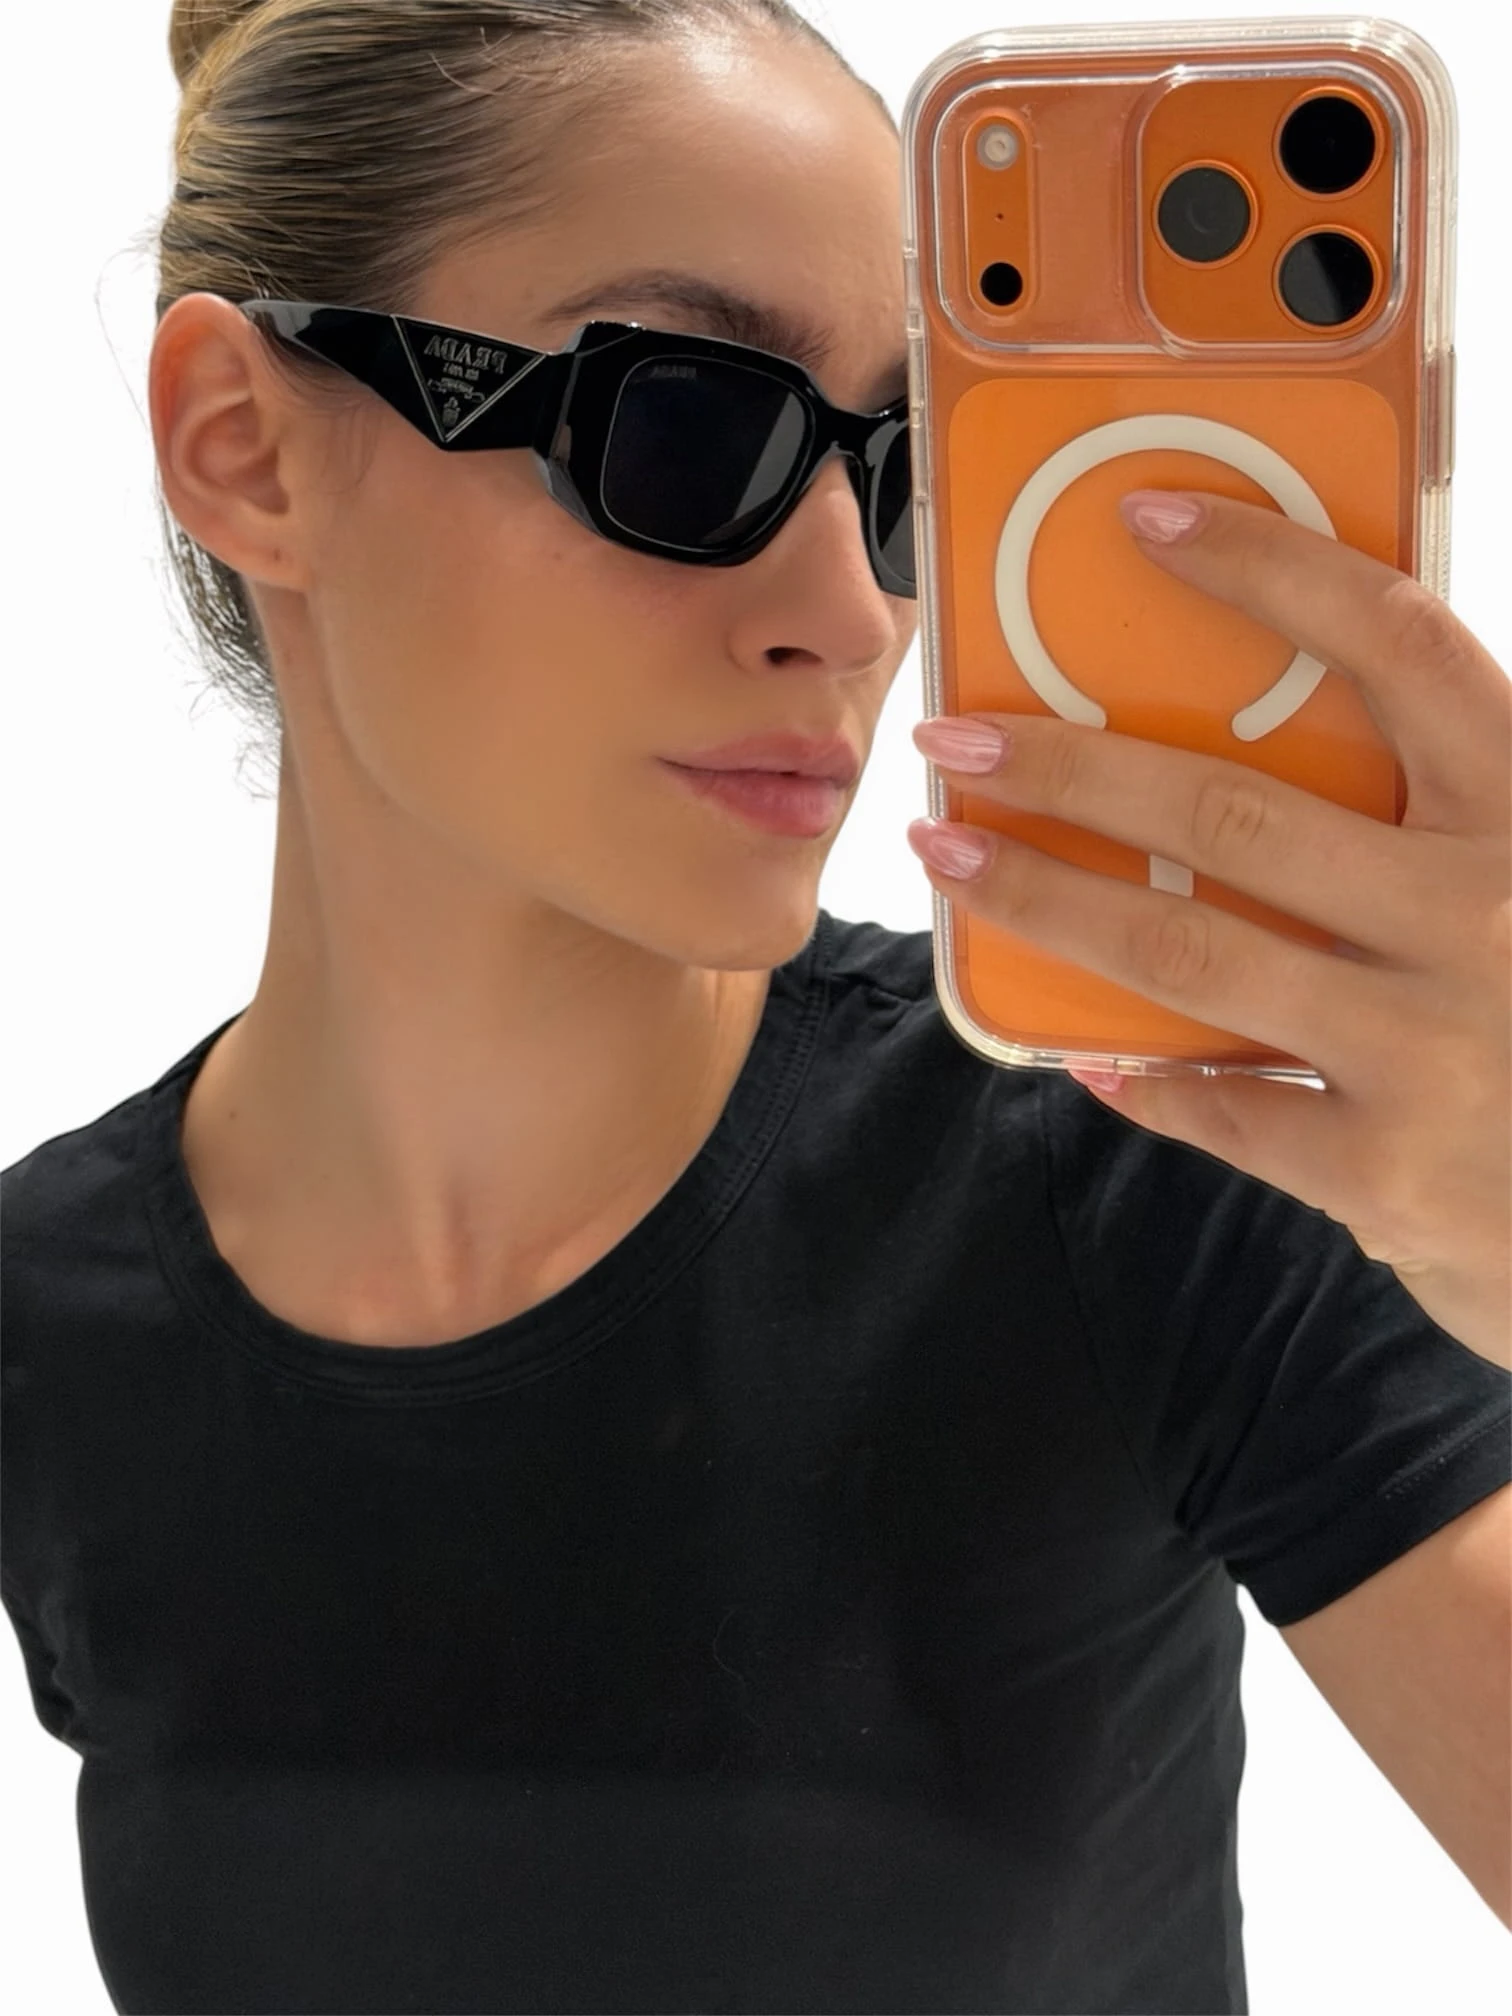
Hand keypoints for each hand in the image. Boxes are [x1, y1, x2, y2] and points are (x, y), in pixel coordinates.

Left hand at [906, 488, 1510, 1368]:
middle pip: (1238, 809)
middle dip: (1074, 765)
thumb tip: (1285, 748)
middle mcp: (1486, 914)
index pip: (1400, 649)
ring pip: (1191, 951)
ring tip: (956, 860)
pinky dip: (1141, 1079)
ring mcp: (1435, 1048)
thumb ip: (1454, 818)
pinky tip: (1082, 1053)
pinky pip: (1223, 1108)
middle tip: (960, 736)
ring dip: (1050, 898)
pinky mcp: (1390, 1171)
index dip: (1272, 568)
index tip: (1150, 521)